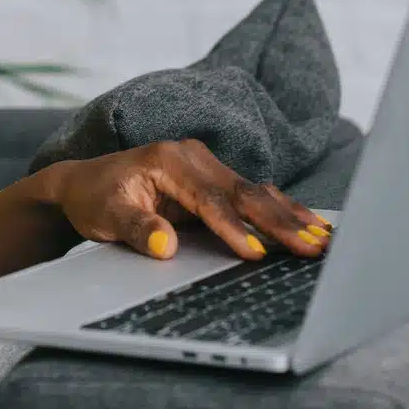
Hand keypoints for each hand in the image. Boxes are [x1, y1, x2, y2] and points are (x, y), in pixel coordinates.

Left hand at [44, 139, 330, 262]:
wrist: (84, 184)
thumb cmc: (95, 199)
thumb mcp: (106, 215)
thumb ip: (136, 227)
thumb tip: (164, 245)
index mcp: (169, 160)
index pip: (209, 200)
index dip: (234, 228)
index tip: (257, 253)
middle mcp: (193, 156)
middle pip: (244, 192)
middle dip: (280, 222)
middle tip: (313, 245)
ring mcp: (206, 165)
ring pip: (256, 191)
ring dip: (290, 216)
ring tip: (323, 237)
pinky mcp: (214, 179)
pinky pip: (252, 194)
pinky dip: (281, 210)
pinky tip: (308, 223)